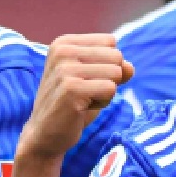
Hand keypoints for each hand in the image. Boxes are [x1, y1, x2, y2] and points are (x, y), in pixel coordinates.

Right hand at [19, 34, 133, 159]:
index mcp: (64, 43)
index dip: (106, 64)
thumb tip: (130, 67)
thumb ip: (115, 67)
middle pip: (116, 56)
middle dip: (109, 79)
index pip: (110, 42)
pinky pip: (111, 89)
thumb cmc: (72, 104)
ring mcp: (65, 69)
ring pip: (116, 73)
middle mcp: (62, 51)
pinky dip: (103, 103)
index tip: (85, 80)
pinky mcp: (71, 89)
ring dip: (106, 92)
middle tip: (85, 93)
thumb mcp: (95, 79)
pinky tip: (82, 109)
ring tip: (83, 101)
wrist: (45, 134)